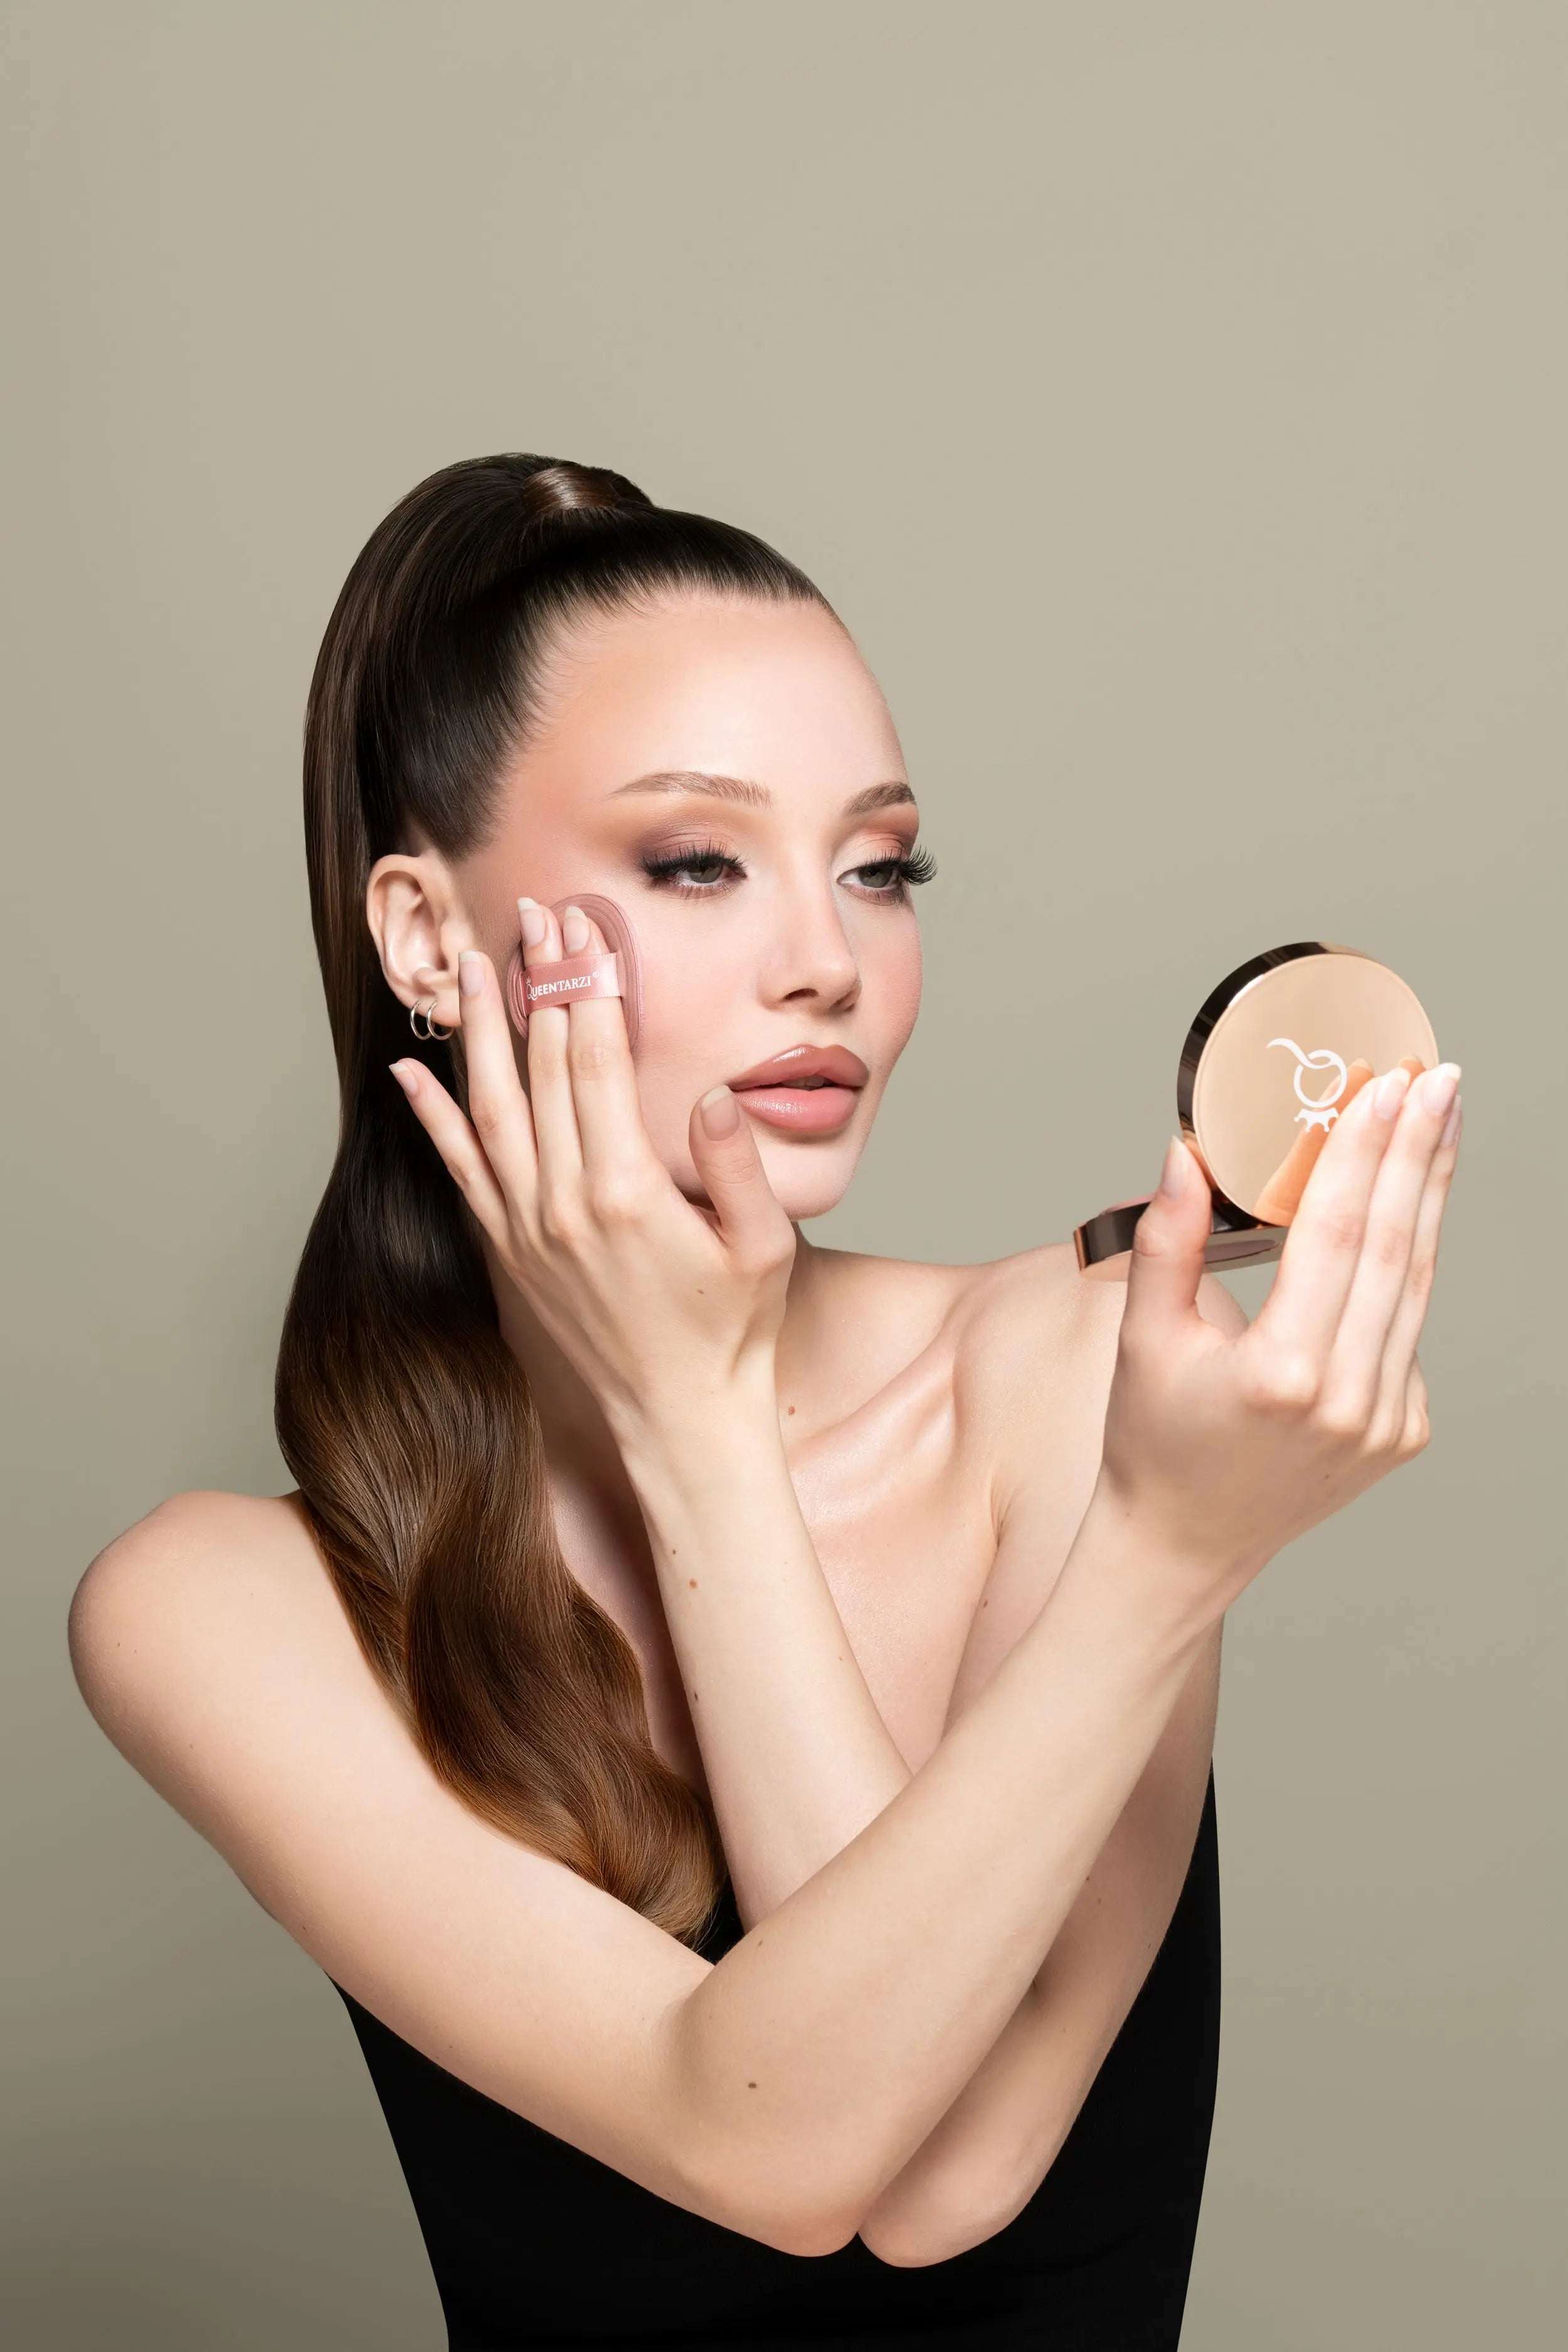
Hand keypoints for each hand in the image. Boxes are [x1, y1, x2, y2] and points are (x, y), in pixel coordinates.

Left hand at [389, 900, 796, 1437]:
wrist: (680, 1423)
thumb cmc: (732, 1334)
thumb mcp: (763, 1247)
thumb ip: (735, 1166)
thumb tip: (707, 1094)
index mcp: (629, 1191)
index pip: (597, 1061)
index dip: (587, 986)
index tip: (580, 927)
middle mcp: (564, 1204)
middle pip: (543, 1066)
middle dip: (538, 983)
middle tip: (533, 914)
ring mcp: (526, 1229)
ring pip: (490, 1106)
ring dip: (478, 1029)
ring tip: (467, 963)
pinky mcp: (506, 1254)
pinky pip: (460, 1170)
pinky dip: (432, 1117)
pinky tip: (411, 1072)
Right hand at [1096, 1062, 1462, 1606]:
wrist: (1181, 1548)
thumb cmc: (1152, 1445)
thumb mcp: (1142, 1338)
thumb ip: (1168, 1241)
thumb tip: (1186, 1155)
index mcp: (1282, 1374)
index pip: (1337, 1234)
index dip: (1365, 1152)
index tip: (1387, 1087)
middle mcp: (1348, 1400)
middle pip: (1394, 1247)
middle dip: (1416, 1152)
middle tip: (1436, 1079)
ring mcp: (1385, 1421)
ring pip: (1415, 1284)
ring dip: (1426, 1197)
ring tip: (1436, 1124)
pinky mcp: (1402, 1432)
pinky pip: (1407, 1331)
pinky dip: (1405, 1268)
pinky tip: (1402, 1215)